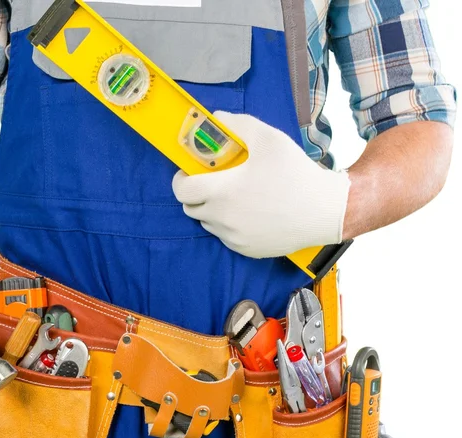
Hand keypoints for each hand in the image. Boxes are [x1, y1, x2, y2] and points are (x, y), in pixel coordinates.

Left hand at [173, 111, 350, 257]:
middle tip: (212, 182)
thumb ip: (238, 125)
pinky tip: (248, 213)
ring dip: (212, 210)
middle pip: (190, 208)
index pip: (182, 190)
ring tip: (233, 196)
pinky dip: (229, 225)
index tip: (190, 172)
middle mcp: (223, 218)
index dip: (181, 179)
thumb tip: (216, 118)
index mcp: (222, 191)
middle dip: (195, 193)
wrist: (326, 210)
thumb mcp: (269, 138)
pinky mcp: (246, 250)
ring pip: (208, 223)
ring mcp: (234, 237)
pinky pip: (226, 237)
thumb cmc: (296, 173)